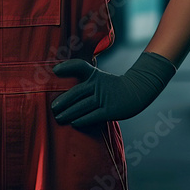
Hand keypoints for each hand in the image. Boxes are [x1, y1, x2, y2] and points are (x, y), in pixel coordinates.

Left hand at [50, 52, 176, 127]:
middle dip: (63, 101)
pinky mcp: (110, 110)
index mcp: (94, 75)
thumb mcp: (100, 77)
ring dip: (69, 113)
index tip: (55, 70)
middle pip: (76, 92)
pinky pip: (93, 116)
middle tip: (52, 108)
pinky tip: (74, 123)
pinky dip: (82, 120)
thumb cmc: (113, 86)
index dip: (67, 67)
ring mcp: (104, 98)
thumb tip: (67, 92)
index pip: (80, 66)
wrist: (136, 90)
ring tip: (59, 118)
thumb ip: (85, 80)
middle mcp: (98, 85)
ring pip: (82, 106)